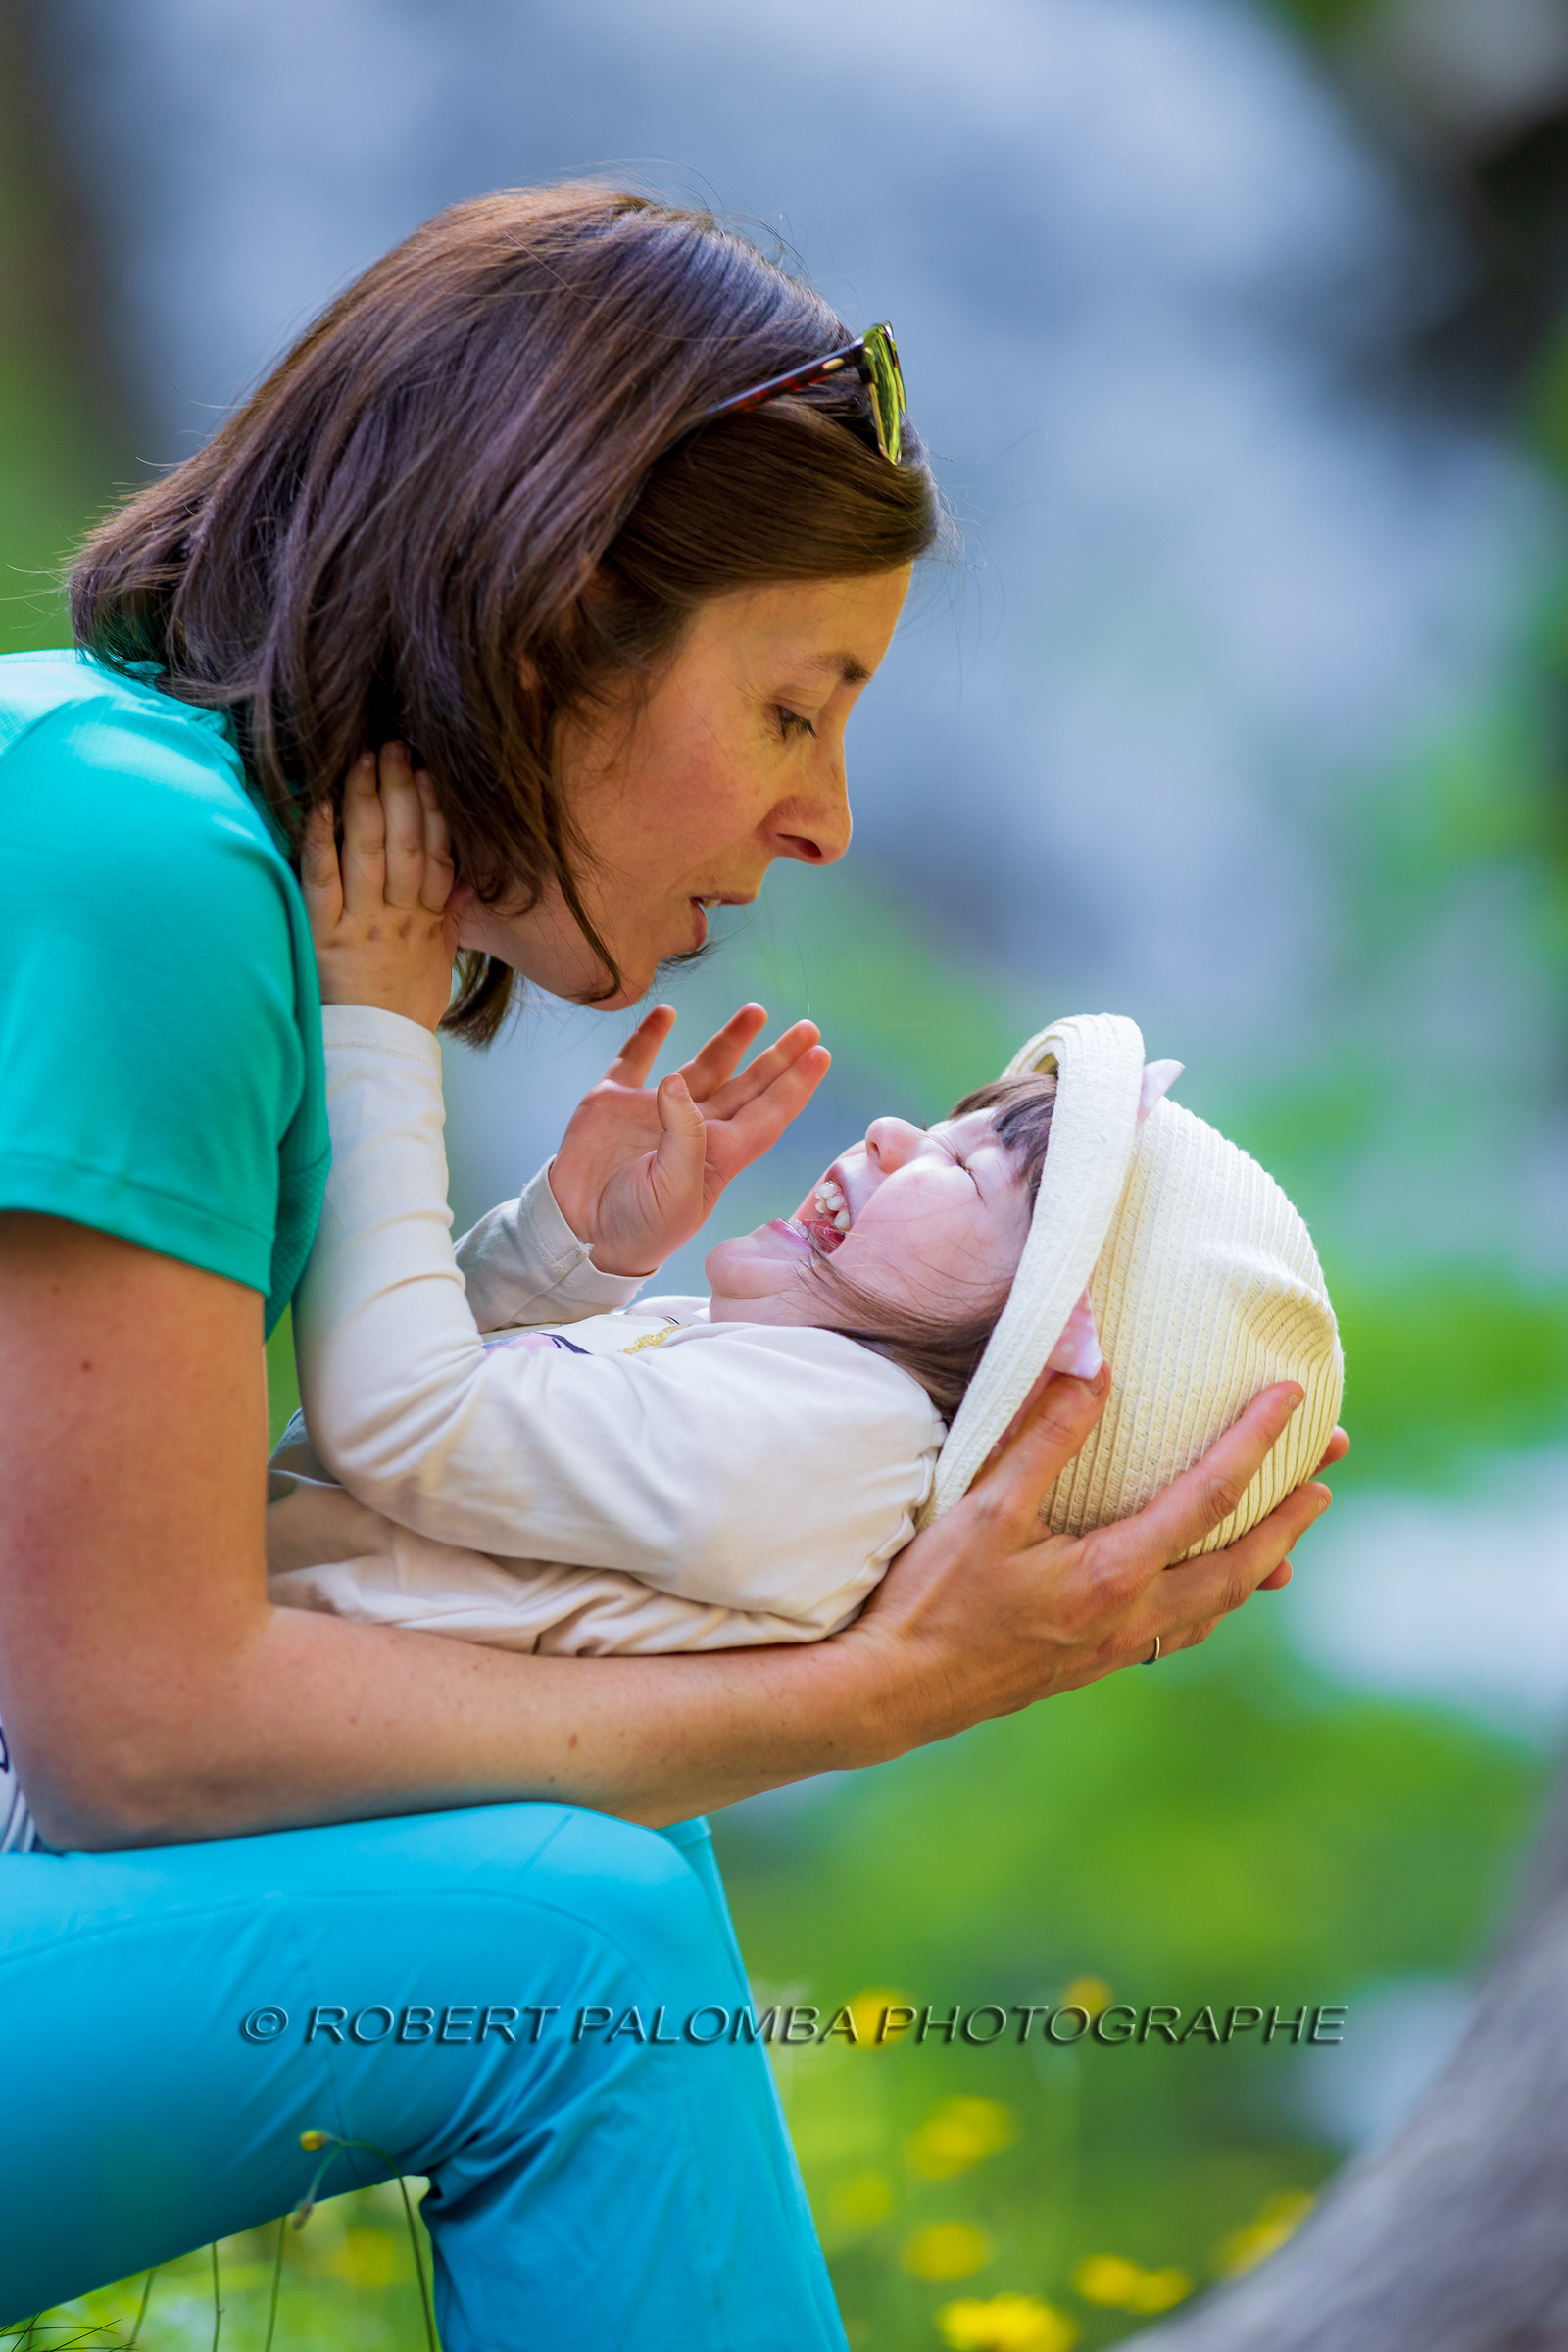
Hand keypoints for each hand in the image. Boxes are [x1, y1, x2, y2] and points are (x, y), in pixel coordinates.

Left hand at [302, 743, 456, 1030]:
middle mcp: (399, 917)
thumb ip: (453, 916)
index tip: (433, 773)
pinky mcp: (325, 936)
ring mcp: (362, 924)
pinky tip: (319, 805)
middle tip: (397, 747)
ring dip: (367, 801)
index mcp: (430, 922)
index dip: (438, 811)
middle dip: (402, 791)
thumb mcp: (440, 963)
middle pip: (407, 842)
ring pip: (370, 851)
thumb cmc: (405, 1010)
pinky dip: (321, 840)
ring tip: (364, 759)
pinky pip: (323, 880)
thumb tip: (468, 878)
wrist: (378, 1055)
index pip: (440, 855)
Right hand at [549, 1003, 831, 1276]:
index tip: (820, 1053)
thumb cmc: (639, 1225)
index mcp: (719, 1154)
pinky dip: (648, 1036)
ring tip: (755, 1011)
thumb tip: (675, 1081)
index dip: (794, 1085)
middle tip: (808, 1027)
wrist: (577, 1232)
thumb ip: (683, 1134)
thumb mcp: (674, 1188)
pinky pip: (635, 1060)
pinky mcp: (614, 1102)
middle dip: (777, 1057)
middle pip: (747, 1085)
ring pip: (704, 1067)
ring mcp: (654, 1112)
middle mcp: (694, 1128)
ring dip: (730, 1040)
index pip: (767, 1113)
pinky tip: (666, 1013)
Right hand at [844, 1376, 1336, 1750]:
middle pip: (1241, 1564)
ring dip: (1262, 1563)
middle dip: (1292, 1514)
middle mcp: (1131, 1618)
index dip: (1258, 1443)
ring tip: (1292, 1536)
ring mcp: (1114, 1648)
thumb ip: (1044, 1432)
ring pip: (1217, 1607)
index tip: (1295, 1397)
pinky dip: (1214, 1600)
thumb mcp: (984, 1505)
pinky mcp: (1090, 1664)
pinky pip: (1180, 1629)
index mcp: (1114, 1574)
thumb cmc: (932, 1599)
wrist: (892, 1692)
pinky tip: (1205, 1593)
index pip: (1210, 1498)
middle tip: (1329, 1469)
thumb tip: (1093, 1359)